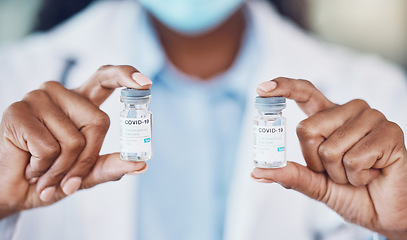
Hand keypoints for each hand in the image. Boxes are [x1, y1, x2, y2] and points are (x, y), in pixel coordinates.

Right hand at [0, 65, 151, 218]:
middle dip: (87, 158)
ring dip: (62, 169)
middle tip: (68, 177)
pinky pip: (48, 147)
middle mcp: (61, 94)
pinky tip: (29, 166)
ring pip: (74, 139)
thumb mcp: (85, 174)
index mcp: (80, 102)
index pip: (105, 78)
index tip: (146, 83)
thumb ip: (110, 166)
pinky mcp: (17, 111)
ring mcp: (38, 98)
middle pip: (99, 122)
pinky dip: (42, 168)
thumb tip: (141, 164)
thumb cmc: (50, 176)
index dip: (125, 76)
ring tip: (44, 172)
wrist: (12, 191)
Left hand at [251, 78, 406, 239]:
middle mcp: (348, 111)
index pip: (305, 93)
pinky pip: (354, 159)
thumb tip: (257, 171)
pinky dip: (358, 177)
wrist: (385, 213)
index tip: (262, 89)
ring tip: (358, 173)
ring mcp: (371, 118)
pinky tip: (373, 173)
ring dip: (340, 173)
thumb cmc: (351, 193)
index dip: (284, 87)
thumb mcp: (315, 185)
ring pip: (330, 148)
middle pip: (307, 129)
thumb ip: (290, 175)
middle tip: (338, 171)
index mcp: (328, 117)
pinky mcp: (390, 131)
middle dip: (316, 162)